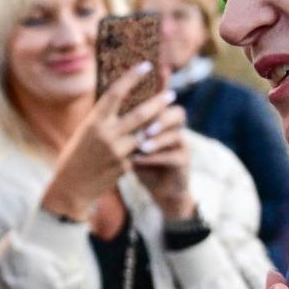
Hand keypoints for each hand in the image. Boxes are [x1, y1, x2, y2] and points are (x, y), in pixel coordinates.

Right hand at [38, 72, 176, 221]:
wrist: (71, 186)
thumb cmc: (76, 155)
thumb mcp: (85, 131)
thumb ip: (104, 118)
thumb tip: (122, 99)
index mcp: (94, 121)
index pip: (116, 93)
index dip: (132, 77)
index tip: (146, 66)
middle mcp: (105, 134)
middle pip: (140, 114)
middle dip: (158, 102)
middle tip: (171, 94)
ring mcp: (116, 151)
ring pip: (146, 133)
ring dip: (159, 124)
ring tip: (170, 117)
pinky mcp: (124, 167)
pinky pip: (141, 152)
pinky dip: (148, 146)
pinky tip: (156, 143)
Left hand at [129, 103, 196, 221]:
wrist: (161, 190)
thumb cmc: (141, 163)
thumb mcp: (132, 145)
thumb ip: (125, 131)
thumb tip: (105, 114)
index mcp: (163, 121)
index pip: (164, 102)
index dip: (155, 99)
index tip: (135, 100)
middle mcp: (176, 130)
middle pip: (177, 114)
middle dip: (160, 119)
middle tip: (145, 128)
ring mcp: (182, 145)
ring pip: (176, 135)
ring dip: (157, 140)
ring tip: (141, 146)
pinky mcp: (183, 162)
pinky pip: (173, 156)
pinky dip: (154, 158)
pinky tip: (138, 160)